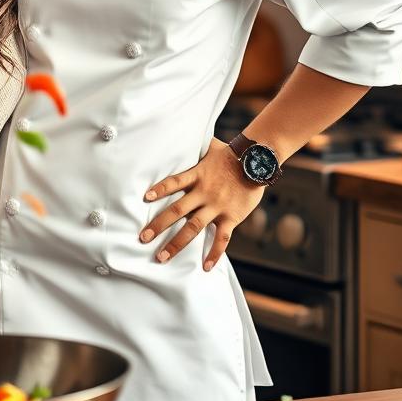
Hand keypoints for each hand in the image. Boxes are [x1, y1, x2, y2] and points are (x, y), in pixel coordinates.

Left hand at [139, 138, 262, 271]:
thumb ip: (196, 148)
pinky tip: (205, 267)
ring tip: (162, 257)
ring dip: (176, 243)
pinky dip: (214, 254)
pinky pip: (221, 239)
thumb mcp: (211, 147)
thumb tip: (183, 134)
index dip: (159, 189)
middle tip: (143, 238)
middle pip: (177, 210)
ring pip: (193, 228)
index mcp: (197, 175)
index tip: (144, 198)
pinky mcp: (231, 217)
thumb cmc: (233, 154)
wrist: (258, 163)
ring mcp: (217, 206)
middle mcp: (204, 192)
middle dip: (159, 225)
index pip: (174, 182)